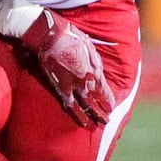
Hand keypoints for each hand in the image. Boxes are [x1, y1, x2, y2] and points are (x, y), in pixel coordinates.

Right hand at [22, 10, 114, 126]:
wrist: (49, 36)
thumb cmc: (70, 37)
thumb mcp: (89, 46)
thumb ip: (96, 62)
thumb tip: (100, 74)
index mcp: (94, 71)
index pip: (104, 90)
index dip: (108, 100)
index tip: (111, 107)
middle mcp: (85, 81)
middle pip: (96, 100)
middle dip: (102, 112)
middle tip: (107, 121)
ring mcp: (72, 85)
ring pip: (84, 105)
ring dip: (92, 115)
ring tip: (97, 124)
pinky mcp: (59, 87)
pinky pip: (69, 104)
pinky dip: (75, 113)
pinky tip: (80, 120)